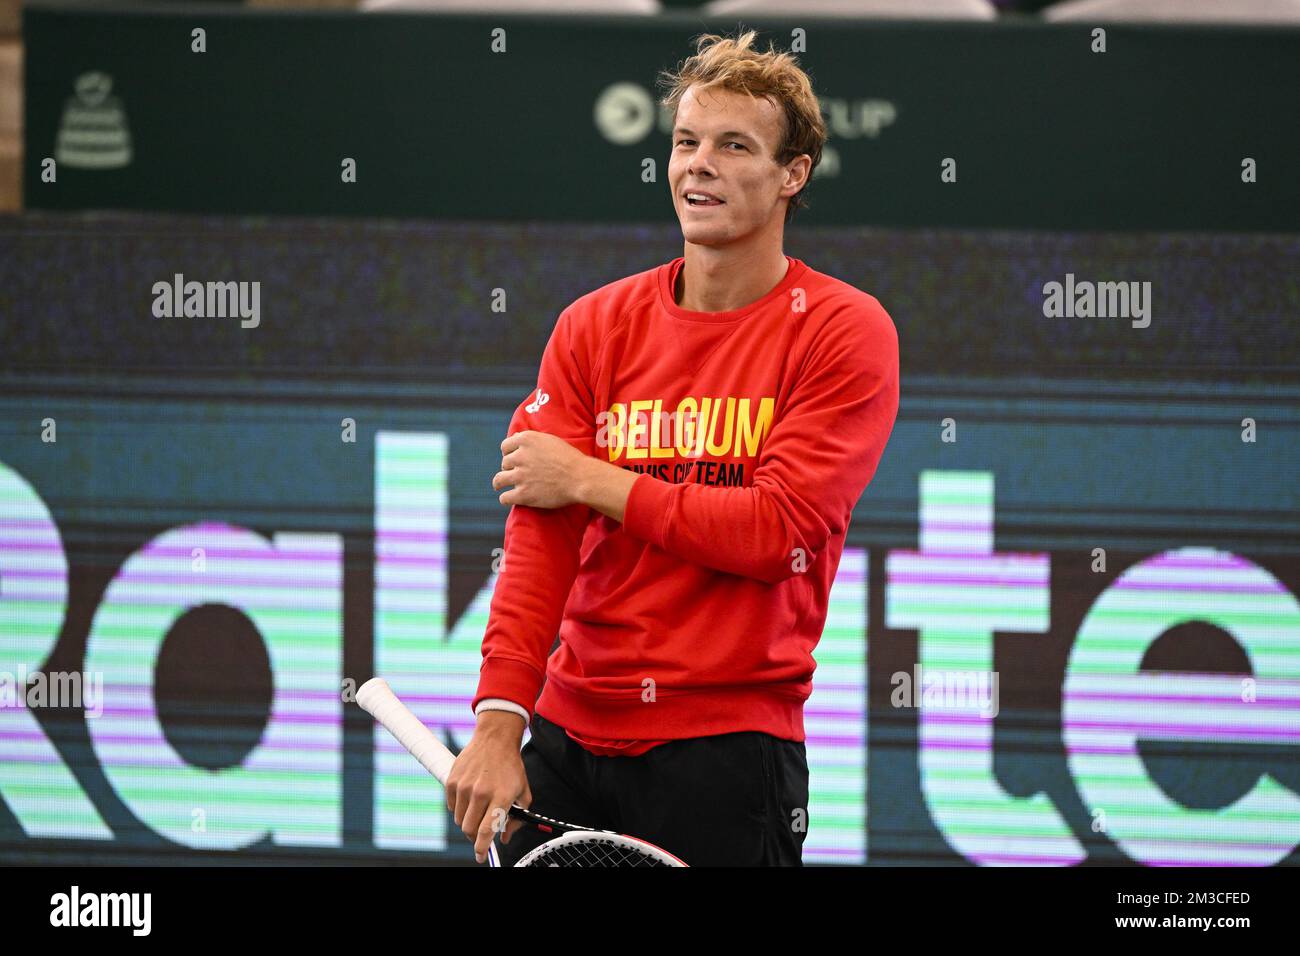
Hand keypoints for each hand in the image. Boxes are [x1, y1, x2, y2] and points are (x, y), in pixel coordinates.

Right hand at [445, 711, 530, 863]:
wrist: (495, 738)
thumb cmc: (510, 766)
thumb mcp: (522, 791)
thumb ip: (517, 817)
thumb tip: (505, 837)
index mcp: (500, 796)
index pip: (486, 831)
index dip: (481, 848)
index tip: (480, 856)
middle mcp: (481, 793)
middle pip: (469, 829)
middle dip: (474, 836)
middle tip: (480, 831)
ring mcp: (465, 786)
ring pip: (459, 820)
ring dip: (467, 820)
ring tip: (477, 808)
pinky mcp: (452, 781)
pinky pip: (451, 806)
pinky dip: (458, 808)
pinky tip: (468, 797)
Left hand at [492, 430, 588, 508]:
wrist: (580, 478)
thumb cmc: (570, 458)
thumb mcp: (550, 440)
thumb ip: (531, 440)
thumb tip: (516, 437)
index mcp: (526, 440)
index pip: (505, 446)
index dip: (508, 453)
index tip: (512, 459)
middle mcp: (520, 456)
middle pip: (504, 463)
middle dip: (510, 468)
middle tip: (517, 473)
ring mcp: (520, 476)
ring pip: (499, 480)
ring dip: (500, 483)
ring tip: (501, 486)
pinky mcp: (523, 494)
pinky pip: (505, 497)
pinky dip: (506, 498)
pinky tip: (509, 498)